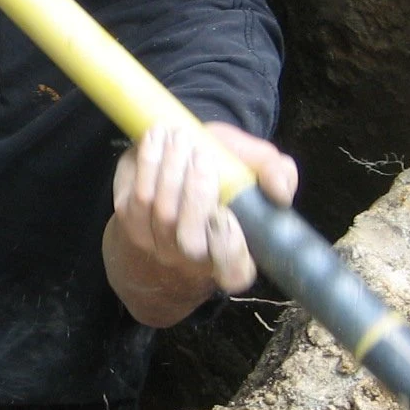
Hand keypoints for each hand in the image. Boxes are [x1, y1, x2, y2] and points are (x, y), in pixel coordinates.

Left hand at [107, 121, 296, 323]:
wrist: (175, 172)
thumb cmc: (223, 176)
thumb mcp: (254, 169)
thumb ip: (277, 173)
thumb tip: (279, 190)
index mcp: (233, 257)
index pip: (234, 272)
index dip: (228, 247)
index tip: (226, 211)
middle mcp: (194, 260)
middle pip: (190, 240)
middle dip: (195, 194)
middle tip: (201, 155)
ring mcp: (158, 245)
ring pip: (162, 213)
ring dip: (170, 170)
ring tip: (180, 137)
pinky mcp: (130, 223)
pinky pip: (137, 197)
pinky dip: (148, 163)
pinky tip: (157, 137)